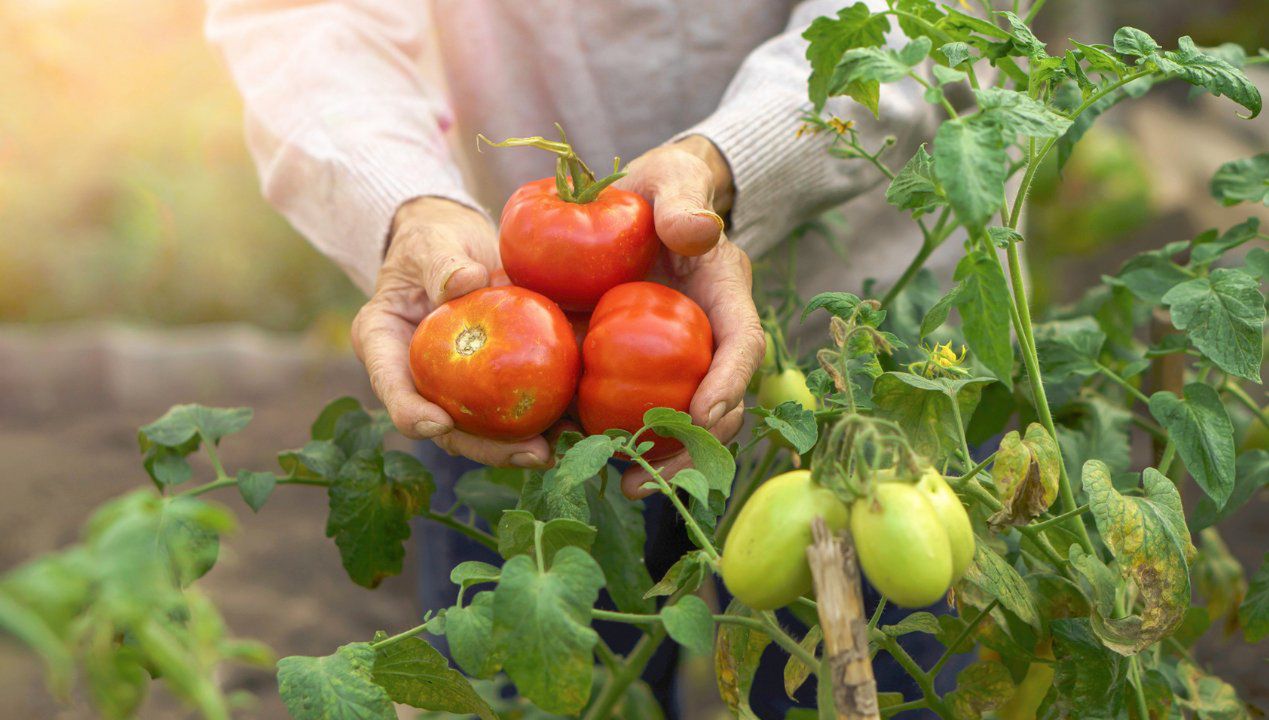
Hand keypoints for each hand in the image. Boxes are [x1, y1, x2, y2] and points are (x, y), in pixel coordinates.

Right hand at [351, 197, 552, 467]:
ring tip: (563, 449)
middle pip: (448, 427)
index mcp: (385, 347)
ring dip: (524, 444)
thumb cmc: (433, 240)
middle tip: (530, 453)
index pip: (393, 389)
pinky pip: (518, 406)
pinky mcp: (495, 384)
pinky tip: (580, 423)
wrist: (458, 246)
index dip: (411, 413)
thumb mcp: (431, 242)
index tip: (436, 424)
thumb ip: (442, 264)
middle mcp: (420, 380)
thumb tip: (466, 282)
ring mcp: (459, 388)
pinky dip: (549, 416)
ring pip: (486, 428)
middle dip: (488, 448)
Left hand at [615, 137, 765, 497]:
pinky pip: (641, 411)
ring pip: (685, 422)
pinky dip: (622, 439)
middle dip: (696, 447)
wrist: (641, 201)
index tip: (705, 414)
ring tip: (628, 487)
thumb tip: (696, 231)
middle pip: (720, 403)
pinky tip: (590, 460)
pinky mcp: (647, 369)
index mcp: (727, 295)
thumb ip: (682, 199)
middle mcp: (711, 338)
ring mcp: (682, 359)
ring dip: (664, 460)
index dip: (730, 383)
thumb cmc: (662, 186)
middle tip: (655, 476)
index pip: (743, 344)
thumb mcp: (672, 179)